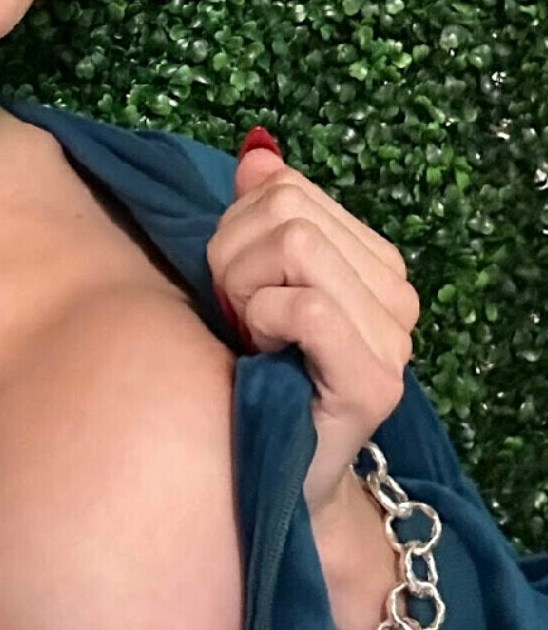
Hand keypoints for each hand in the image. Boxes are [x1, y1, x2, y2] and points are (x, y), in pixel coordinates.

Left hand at [207, 140, 420, 520]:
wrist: (276, 475)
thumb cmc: (257, 375)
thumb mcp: (250, 279)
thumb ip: (260, 214)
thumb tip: (258, 155)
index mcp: (372, 260)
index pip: (287, 189)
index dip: (238, 228)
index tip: (238, 285)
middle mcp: (397, 293)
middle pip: (285, 210)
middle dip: (233, 257)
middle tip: (237, 315)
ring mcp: (393, 338)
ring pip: (295, 245)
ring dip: (244, 290)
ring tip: (251, 335)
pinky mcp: (375, 381)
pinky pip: (308, 306)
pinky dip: (266, 320)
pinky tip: (264, 353)